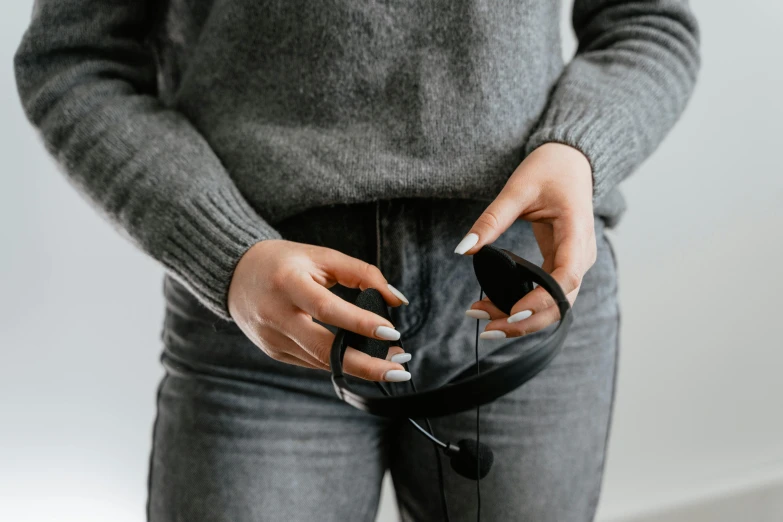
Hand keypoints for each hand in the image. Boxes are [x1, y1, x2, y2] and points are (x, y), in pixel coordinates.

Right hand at [227, 239, 411, 380]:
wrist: (234, 274)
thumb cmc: (285, 262)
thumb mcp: (322, 257)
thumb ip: (363, 273)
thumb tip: (398, 300)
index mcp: (287, 283)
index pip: (326, 308)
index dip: (360, 323)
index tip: (391, 332)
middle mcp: (276, 315)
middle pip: (323, 350)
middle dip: (365, 366)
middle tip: (399, 371)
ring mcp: (272, 339)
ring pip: (321, 362)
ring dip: (360, 367)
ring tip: (393, 365)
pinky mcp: (274, 352)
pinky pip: (313, 362)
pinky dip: (339, 363)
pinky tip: (363, 360)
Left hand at [456, 143, 596, 338]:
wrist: (571, 161)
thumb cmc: (550, 169)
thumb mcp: (517, 189)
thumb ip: (491, 220)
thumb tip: (464, 248)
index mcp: (577, 232)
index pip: (566, 278)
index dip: (542, 300)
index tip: (512, 313)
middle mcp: (582, 254)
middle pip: (561, 302)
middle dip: (526, 321)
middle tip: (486, 328)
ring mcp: (575, 262)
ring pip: (555, 304)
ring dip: (524, 320)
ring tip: (485, 322)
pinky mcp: (564, 265)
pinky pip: (548, 294)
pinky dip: (525, 306)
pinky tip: (497, 310)